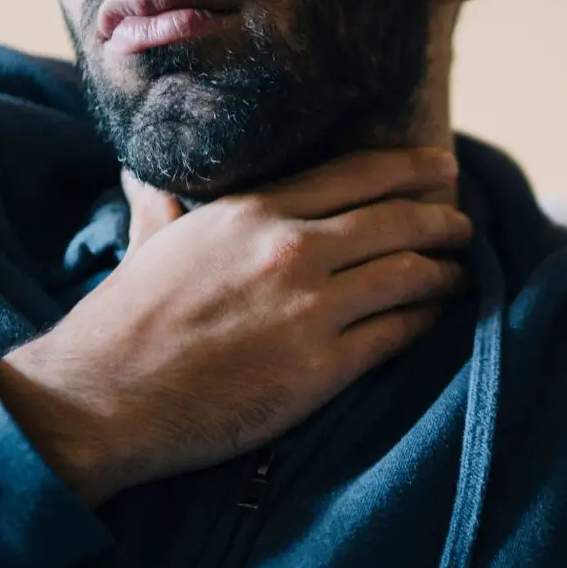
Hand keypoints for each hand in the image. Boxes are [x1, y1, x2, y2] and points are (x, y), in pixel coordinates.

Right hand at [0, 149, 470, 506]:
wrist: (102, 398)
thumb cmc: (125, 320)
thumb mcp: (151, 241)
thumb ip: (162, 200)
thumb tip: (143, 170)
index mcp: (253, 211)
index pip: (356, 175)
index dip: (410, 170)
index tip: (444, 169)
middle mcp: (291, 248)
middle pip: (395, 222)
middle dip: (442, 221)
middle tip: (464, 224)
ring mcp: (310, 308)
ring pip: (407, 277)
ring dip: (443, 274)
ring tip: (458, 274)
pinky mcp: (321, 368)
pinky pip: (396, 335)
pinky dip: (424, 323)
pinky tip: (434, 320)